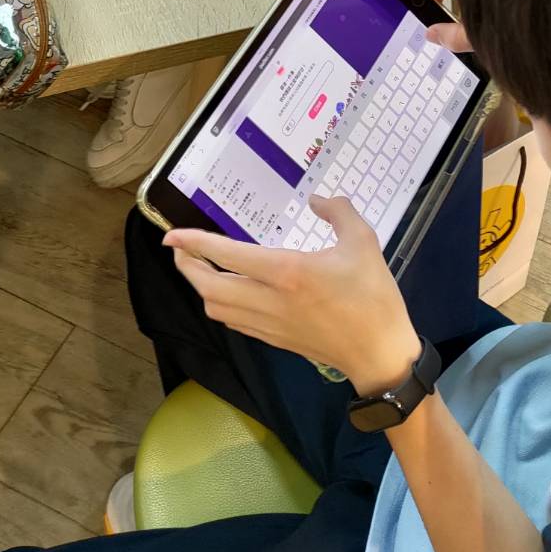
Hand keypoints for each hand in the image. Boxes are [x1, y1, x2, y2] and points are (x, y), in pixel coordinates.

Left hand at [165, 198, 420, 393]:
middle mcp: (269, 299)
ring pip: (217, 308)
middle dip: (187, 267)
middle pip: (209, 288)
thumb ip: (338, 212)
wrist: (379, 352)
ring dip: (201, 287)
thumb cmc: (373, 295)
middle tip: (180, 248)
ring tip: (199, 267)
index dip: (195, 243)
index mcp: (287, 272)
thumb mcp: (363, 240)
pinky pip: (234, 321)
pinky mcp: (274, 339)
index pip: (227, 255)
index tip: (171, 234)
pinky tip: (227, 292)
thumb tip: (316, 200)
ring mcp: (269, 324)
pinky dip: (219, 305)